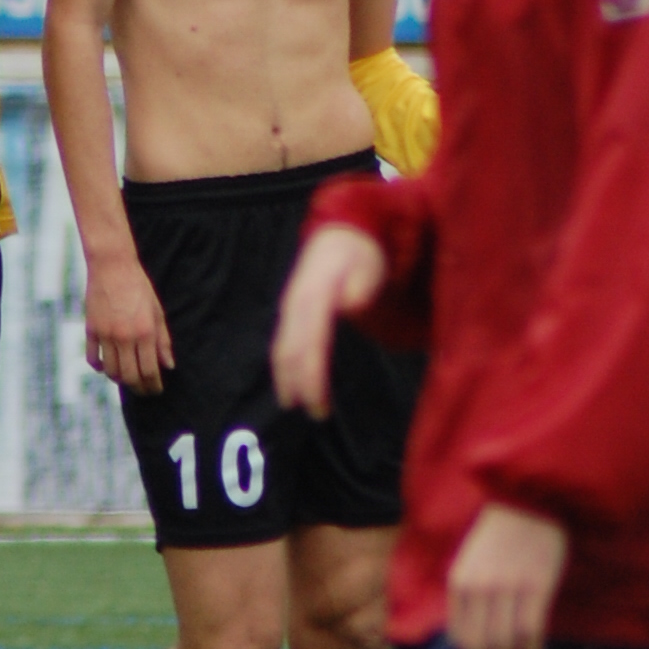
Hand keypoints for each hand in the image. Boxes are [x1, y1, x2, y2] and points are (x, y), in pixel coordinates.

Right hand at [84, 250, 174, 393]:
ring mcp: (105, 334)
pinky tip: (106, 368)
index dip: (154, 386)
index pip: (150, 371)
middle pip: (130, 376)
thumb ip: (163, 341)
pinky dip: (99, 367)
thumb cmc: (139, 287)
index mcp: (145, 332)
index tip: (156, 390)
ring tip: (127, 379)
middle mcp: (124, 337)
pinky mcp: (91, 329)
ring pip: (111, 371)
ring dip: (120, 380)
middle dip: (139, 388)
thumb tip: (168, 366)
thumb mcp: (157, 312)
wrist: (112, 266)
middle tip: (144, 391)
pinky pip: (92, 358)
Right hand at [271, 226, 386, 417]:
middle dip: (299, 384)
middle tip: (316, 414)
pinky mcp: (291, 313)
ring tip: (299, 405)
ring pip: (282, 348)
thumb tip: (350, 301)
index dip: (311, 375)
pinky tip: (292, 384)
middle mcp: (295, 304)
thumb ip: (360, 284)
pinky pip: (283, 343)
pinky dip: (285, 367)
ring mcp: (290, 308)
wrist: (341, 233)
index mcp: (314, 296)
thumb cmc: (359, 254)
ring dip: (288, 379)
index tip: (317, 402)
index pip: (309, 343)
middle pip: (290, 350)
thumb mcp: (366, 263)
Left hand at [447, 503, 568, 648]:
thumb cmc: (499, 533)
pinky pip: (530, 630)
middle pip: (481, 648)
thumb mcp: (471, 561)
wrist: (527, 499)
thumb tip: (468, 637)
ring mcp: (507, 587)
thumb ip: (468, 595)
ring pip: (505, 644)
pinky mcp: (535, 585)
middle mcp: (479, 588)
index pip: (461, 638)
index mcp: (460, 582)